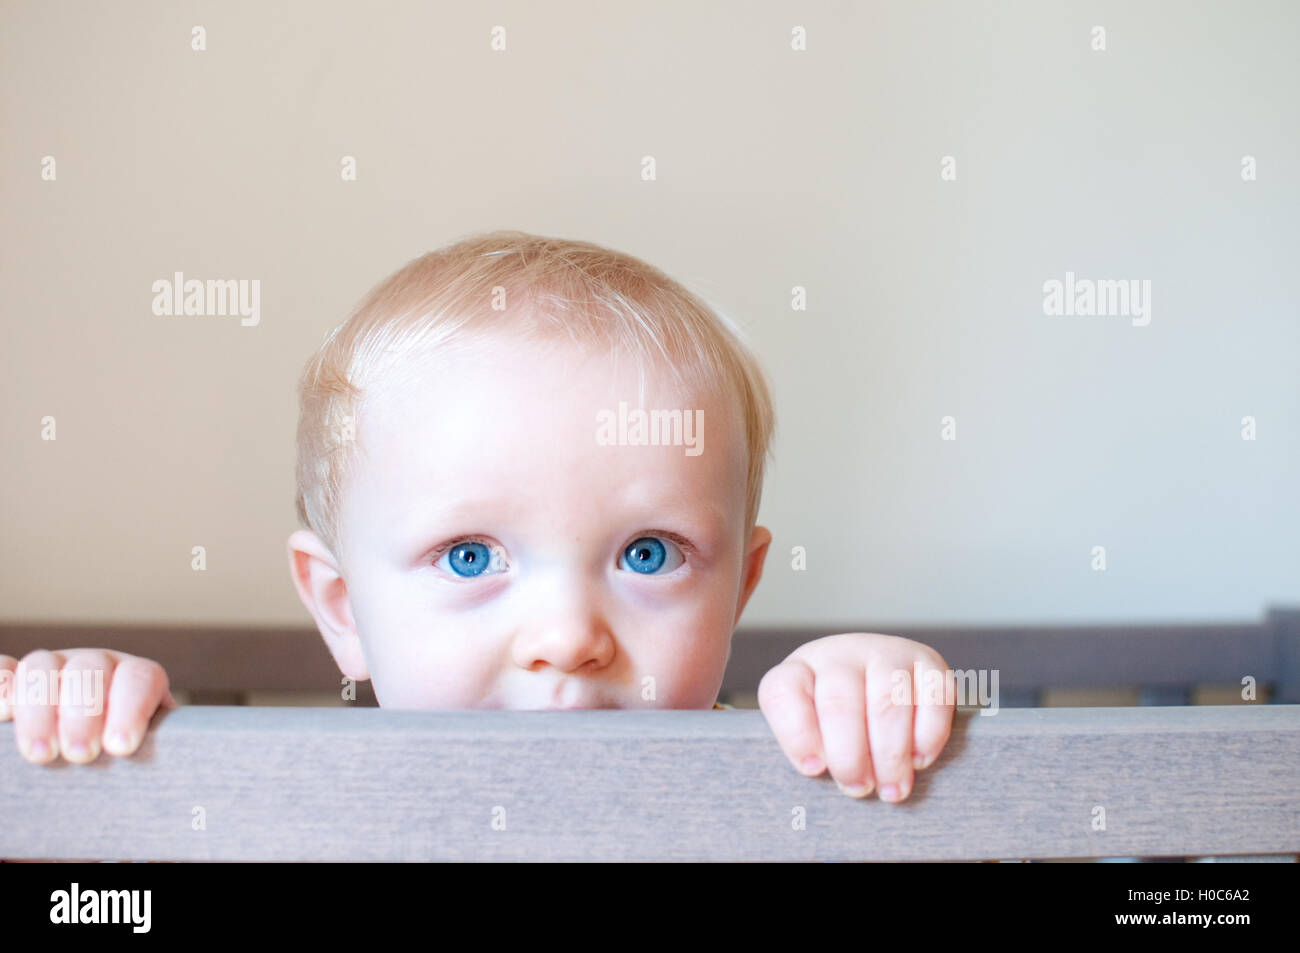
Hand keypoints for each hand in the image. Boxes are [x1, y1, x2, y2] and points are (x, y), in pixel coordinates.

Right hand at [0, 649, 175, 764]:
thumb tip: (158, 762)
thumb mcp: (141, 752)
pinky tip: (3, 714)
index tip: (121, 747)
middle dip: (84, 713)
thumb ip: (150, 749)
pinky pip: (4, 670)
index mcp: (135, 678)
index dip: (131, 708)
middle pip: (90, 669)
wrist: (94, 754)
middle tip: (80, 755)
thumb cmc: (121, 761)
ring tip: (41, 754)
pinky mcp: (16, 679)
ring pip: (42, 666)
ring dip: (40, 709)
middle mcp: (95, 664)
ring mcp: (54, 667)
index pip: (139, 678)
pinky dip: (1, 685)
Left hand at [757, 633, 954, 801]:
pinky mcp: (929, 661)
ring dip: (890, 754)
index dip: (796, 735)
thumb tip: (820, 777)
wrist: (881, 681)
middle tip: (859, 788)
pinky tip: (919, 760)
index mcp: (800, 670)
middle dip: (850, 756)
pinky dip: (927, 736)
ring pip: (887, 702)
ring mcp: (886, 653)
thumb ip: (810, 751)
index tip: (813, 770)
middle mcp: (841, 654)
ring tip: (891, 789)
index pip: (783, 692)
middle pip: (839, 703)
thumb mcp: (813, 729)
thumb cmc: (839, 721)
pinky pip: (933, 698)